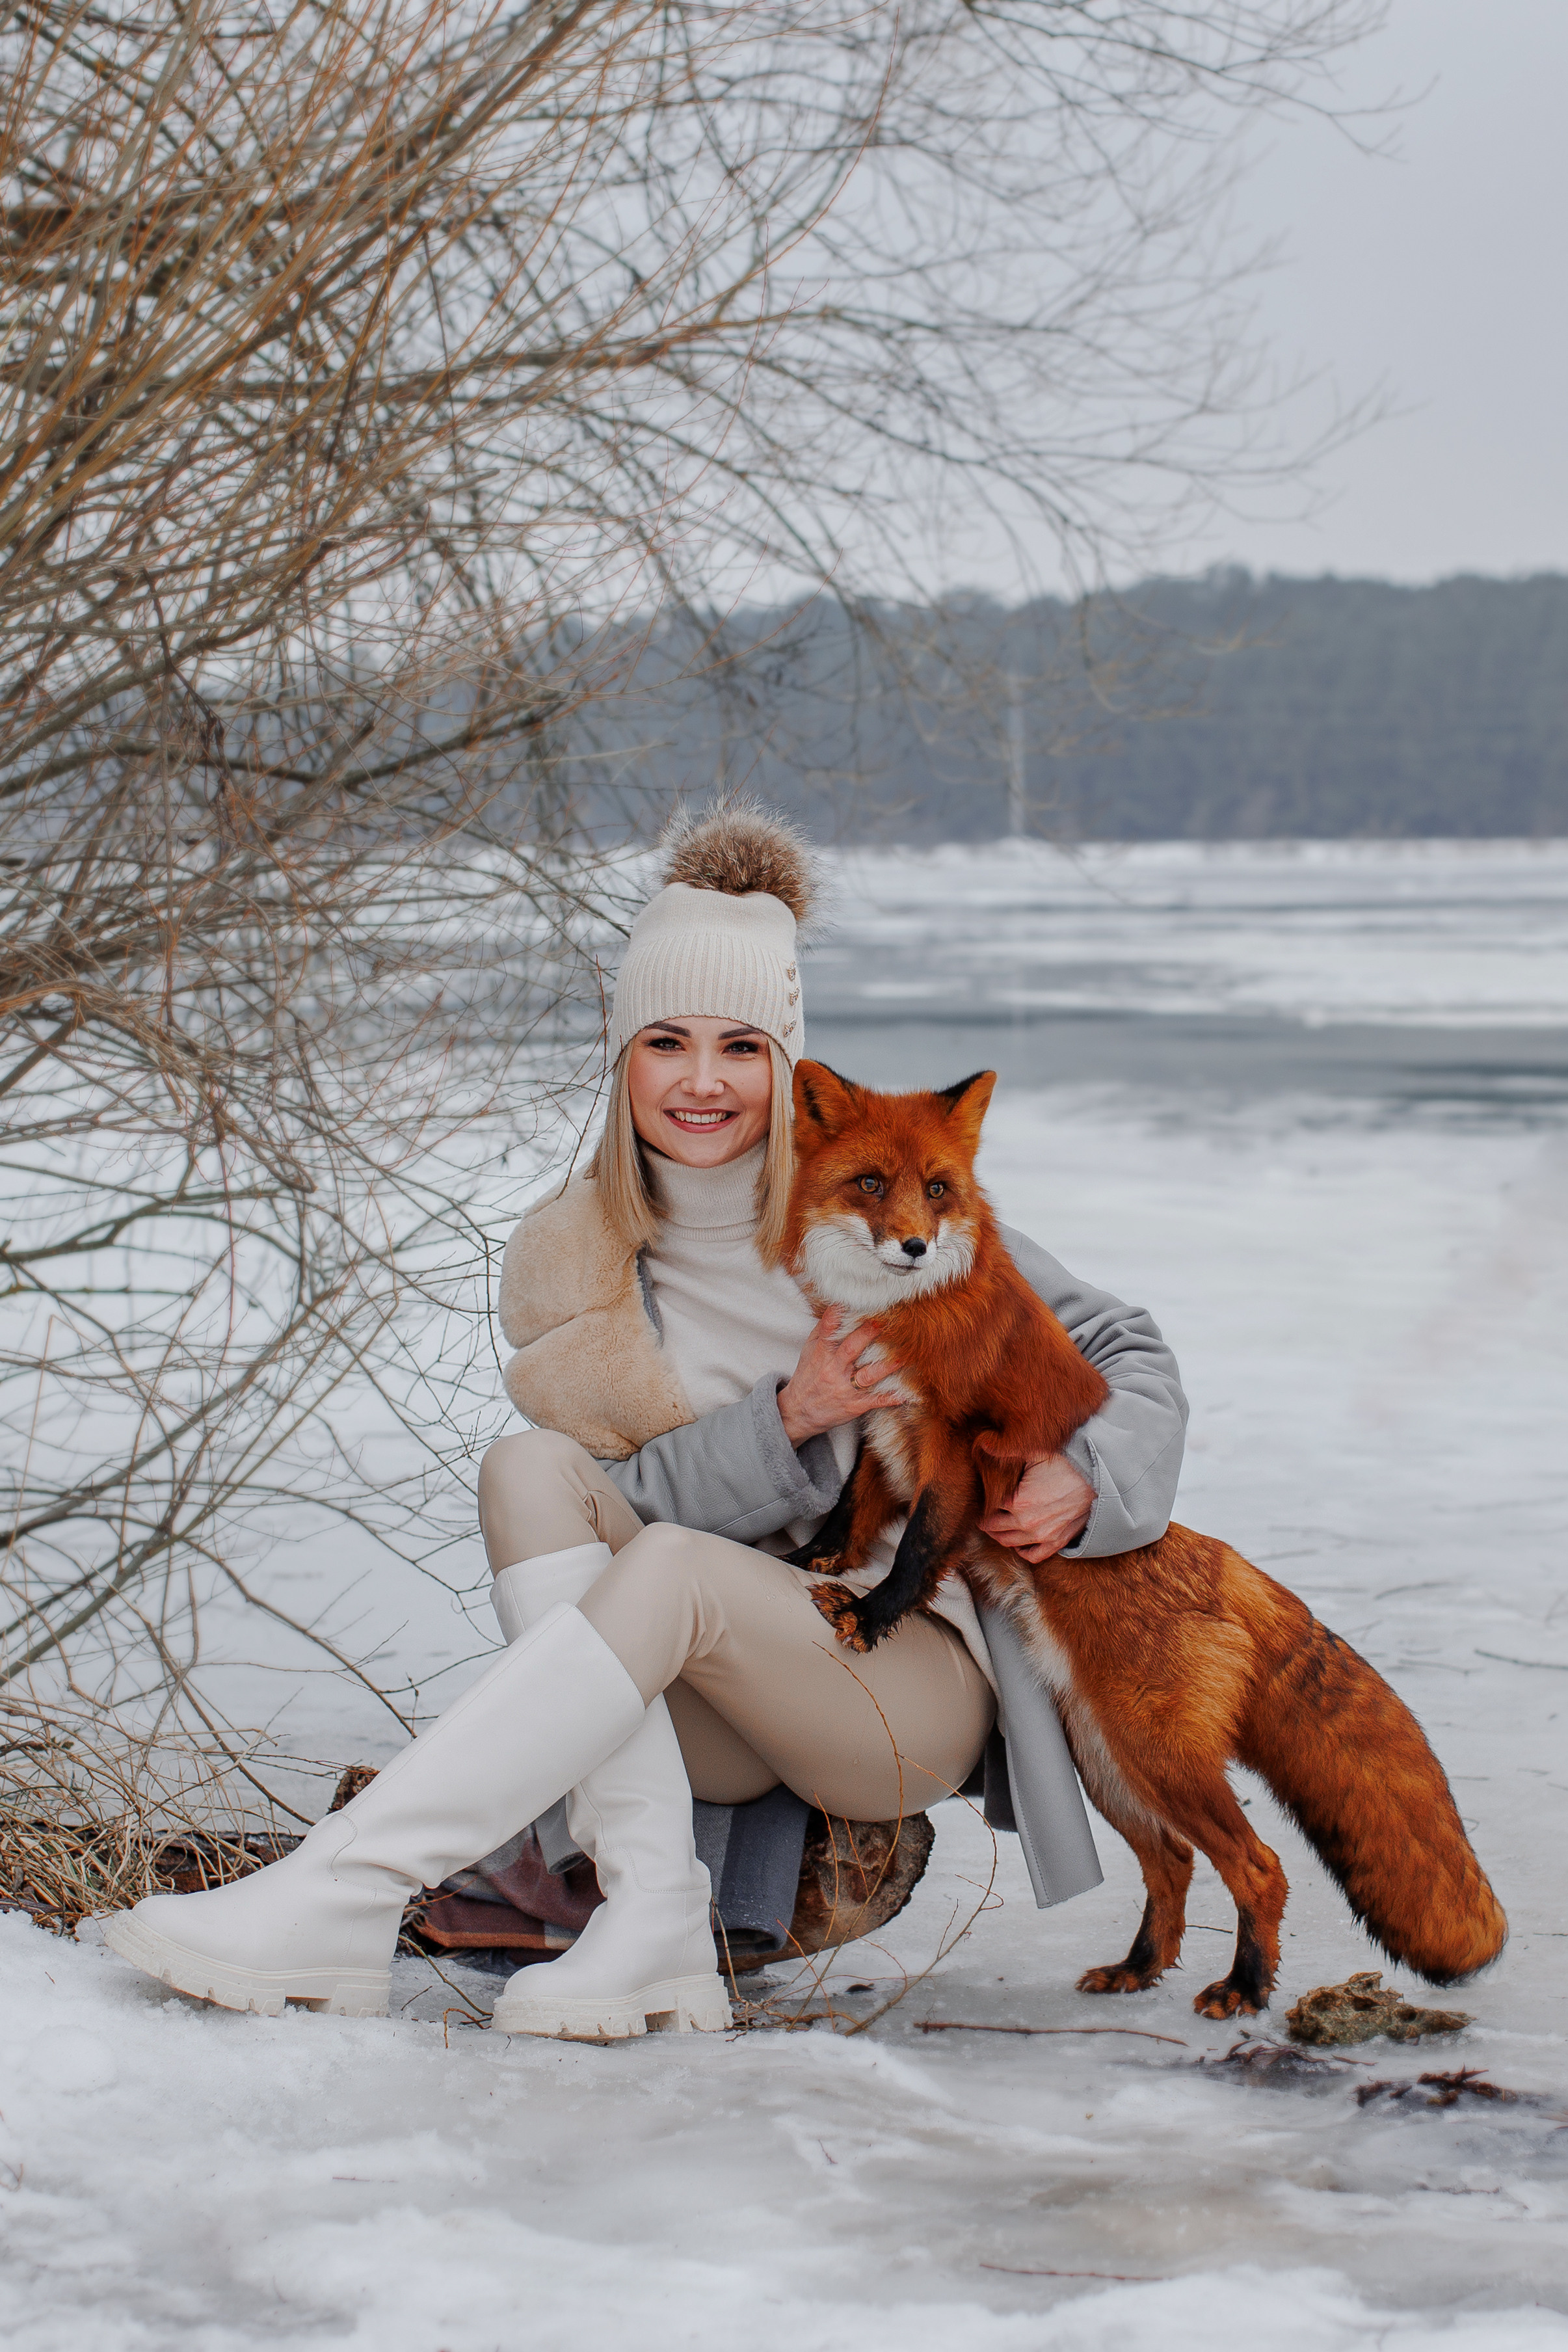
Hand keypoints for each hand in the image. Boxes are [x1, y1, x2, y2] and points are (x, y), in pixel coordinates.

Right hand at [777, 1307, 901, 1447]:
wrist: (799, 1411)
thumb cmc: (808, 1377)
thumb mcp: (809, 1351)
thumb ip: (822, 1330)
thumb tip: (837, 1307)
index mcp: (822, 1354)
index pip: (828, 1331)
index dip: (837, 1316)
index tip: (850, 1303)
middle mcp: (833, 1370)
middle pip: (851, 1349)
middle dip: (867, 1335)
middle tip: (882, 1322)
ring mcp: (845, 1388)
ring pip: (867, 1376)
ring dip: (885, 1367)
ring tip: (901, 1357)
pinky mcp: (854, 1405)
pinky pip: (874, 1401)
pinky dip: (889, 1399)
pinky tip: (904, 1395)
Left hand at [979, 1453, 1093, 1564]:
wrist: (1095, 1479)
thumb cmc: (1064, 1464)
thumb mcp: (1034, 1453)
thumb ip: (1006, 1451)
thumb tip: (985, 1445)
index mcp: (1016, 1502)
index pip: (988, 1507)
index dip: (984, 1501)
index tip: (983, 1497)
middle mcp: (1026, 1523)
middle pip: (994, 1527)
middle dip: (986, 1521)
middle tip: (984, 1514)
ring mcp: (1041, 1535)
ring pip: (1008, 1543)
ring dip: (998, 1535)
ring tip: (995, 1527)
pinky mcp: (1056, 1542)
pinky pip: (1032, 1556)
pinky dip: (1021, 1551)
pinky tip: (1017, 1543)